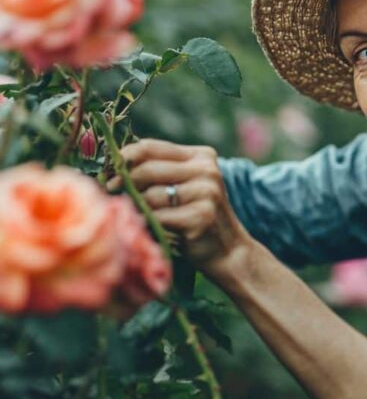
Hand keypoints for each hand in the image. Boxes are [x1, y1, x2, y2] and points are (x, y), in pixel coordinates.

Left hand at [106, 139, 251, 280]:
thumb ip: (157, 171)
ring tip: (141, 216)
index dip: (122, 158)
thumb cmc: (196, 217)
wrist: (228, 250)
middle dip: (124, 183)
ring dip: (138, 208)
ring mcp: (206, 192)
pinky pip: (158, 217)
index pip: (150, 147)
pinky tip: (152, 229)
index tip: (106, 173)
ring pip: (150, 195)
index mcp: (201, 156)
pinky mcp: (201, 215)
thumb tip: (110, 166)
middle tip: (112, 193)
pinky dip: (148, 224)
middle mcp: (207, 170)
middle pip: (147, 169)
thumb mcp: (182, 186)